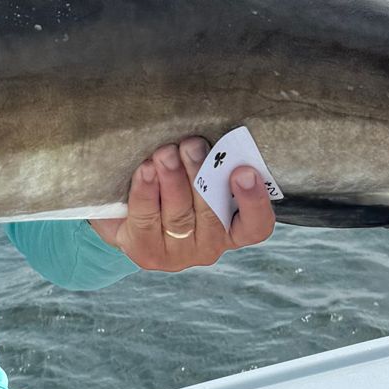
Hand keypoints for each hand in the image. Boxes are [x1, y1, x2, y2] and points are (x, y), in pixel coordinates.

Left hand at [91, 138, 274, 271]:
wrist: (131, 209)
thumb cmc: (174, 183)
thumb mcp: (197, 172)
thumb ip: (211, 161)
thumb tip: (209, 135)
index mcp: (234, 228)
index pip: (256, 225)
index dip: (254, 201)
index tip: (244, 171)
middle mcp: (210, 245)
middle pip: (211, 213)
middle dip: (200, 174)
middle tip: (191, 144)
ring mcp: (179, 253)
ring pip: (179, 216)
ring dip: (172, 180)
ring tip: (165, 153)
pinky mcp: (147, 252)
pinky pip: (147, 221)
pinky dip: (146, 193)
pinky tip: (145, 171)